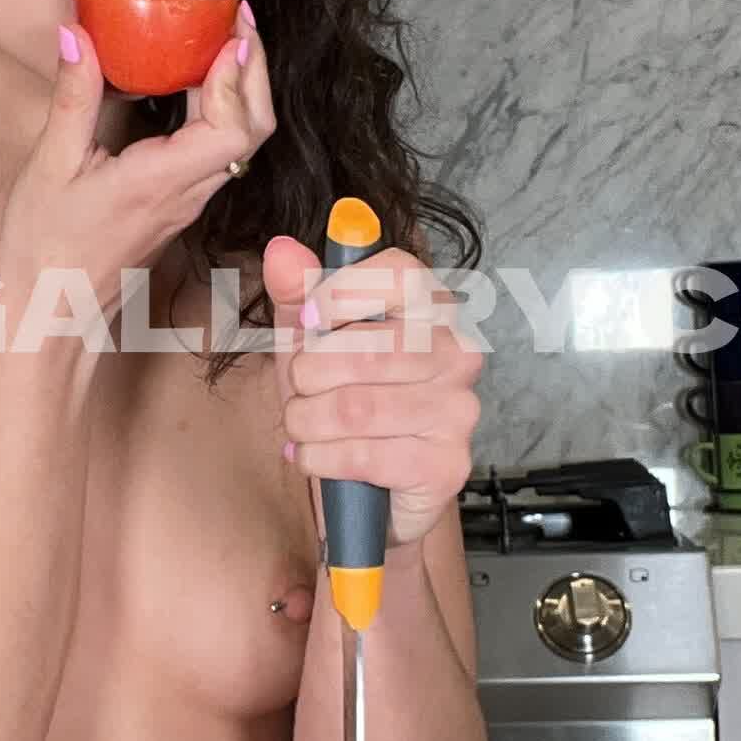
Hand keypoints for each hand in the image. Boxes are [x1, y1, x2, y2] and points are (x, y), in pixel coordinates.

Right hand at [0, 5, 277, 325]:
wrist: (52, 313)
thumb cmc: (46, 249)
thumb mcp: (50, 167)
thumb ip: (72, 98)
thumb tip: (77, 34)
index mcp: (160, 182)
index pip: (231, 130)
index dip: (238, 79)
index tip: (229, 32)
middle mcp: (188, 192)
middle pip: (253, 130)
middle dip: (255, 68)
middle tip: (237, 16)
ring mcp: (189, 199)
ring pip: (242, 141)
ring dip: (243, 86)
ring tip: (223, 35)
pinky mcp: (180, 201)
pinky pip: (219, 150)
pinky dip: (222, 107)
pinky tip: (195, 79)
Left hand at [265, 227, 483, 546]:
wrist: (370, 490)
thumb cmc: (343, 401)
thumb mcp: (310, 340)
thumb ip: (297, 292)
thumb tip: (281, 250)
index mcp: (432, 309)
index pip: (400, 272)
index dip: (342, 293)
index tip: (310, 319)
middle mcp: (458, 353)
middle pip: (370, 348)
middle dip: (309, 373)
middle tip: (298, 389)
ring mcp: (458, 410)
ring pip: (358, 407)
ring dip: (307, 421)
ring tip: (302, 425)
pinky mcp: (447, 464)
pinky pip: (365, 456)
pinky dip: (320, 459)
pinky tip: (314, 456)